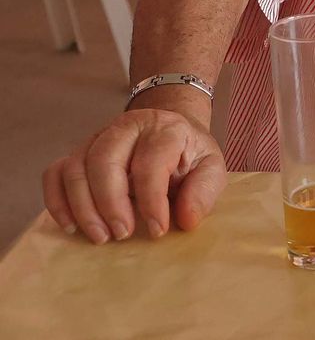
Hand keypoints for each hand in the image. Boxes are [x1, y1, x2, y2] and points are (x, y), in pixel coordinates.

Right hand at [42, 109, 226, 242]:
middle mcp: (126, 127)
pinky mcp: (78, 152)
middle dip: (110, 204)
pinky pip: (55, 173)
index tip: (157, 231)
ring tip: (101, 236)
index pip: (150, 163)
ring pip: (75, 168)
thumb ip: (204, 191)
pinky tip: (71, 226)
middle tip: (122, 234)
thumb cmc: (189, 155)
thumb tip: (186, 220)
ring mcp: (97, 137)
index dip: (152, 200)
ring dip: (83, 208)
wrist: (169, 131)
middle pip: (104, 161)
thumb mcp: (210, 168)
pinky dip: (57, 201)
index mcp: (164, 128)